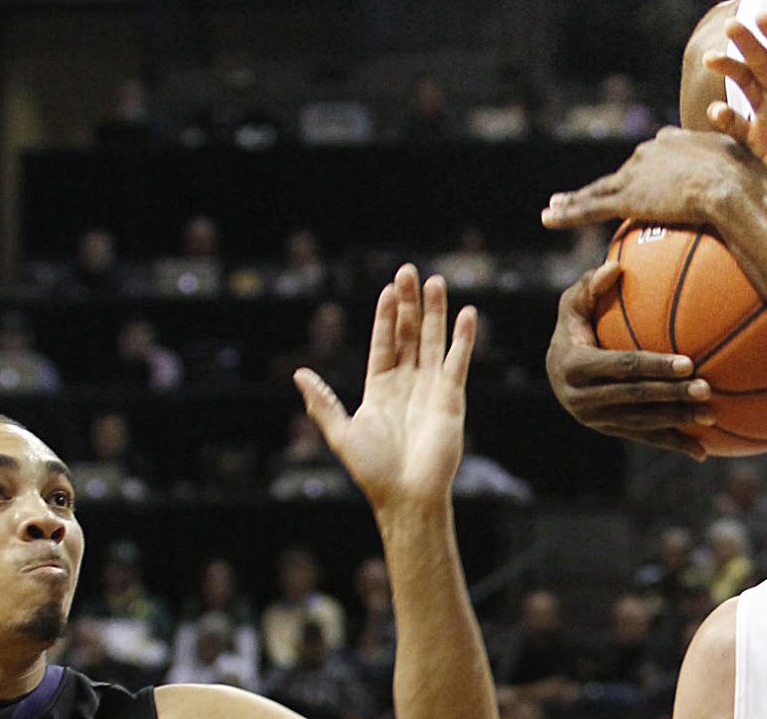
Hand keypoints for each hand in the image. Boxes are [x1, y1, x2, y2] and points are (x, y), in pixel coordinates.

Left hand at [295, 265, 474, 513]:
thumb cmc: (372, 471)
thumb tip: (299, 374)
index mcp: (380, 389)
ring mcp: (430, 388)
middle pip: (409, 334)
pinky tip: (467, 314)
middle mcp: (407, 383)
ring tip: (436, 281)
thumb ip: (323, 403)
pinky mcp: (451, 397)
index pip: (383, 343)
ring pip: (433, 340)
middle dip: (409, 303)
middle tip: (409, 271)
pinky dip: (463, 338)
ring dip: (435, 312)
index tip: (387, 289)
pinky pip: (458, 361)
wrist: (407, 496)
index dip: (385, 317)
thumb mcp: (341, 434)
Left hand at [542, 127, 750, 230]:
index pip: (656, 153)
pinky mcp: (627, 197)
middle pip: (626, 170)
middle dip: (611, 183)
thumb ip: (745, 175)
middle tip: (594, 195)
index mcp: (678, 142)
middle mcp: (651, 152)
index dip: (649, 166)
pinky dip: (567, 213)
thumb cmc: (751, 181)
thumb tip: (765, 196)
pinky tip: (547, 219)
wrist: (732, 184)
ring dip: (574, 199)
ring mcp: (636, 174)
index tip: (643, 173)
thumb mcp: (749, 170)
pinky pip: (590, 207)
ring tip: (554, 205)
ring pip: (599, 189)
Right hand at [545, 262, 713, 458]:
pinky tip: (703, 451)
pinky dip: (673, 444)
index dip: (655, 366)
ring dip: (678, 421)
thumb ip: (589, 285)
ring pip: (642, 423)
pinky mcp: (609, 432)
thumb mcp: (572, 305)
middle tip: (707, 389)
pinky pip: (644, 438)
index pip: (622, 366)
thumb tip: (614, 267)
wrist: (555, 373)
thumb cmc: (573, 327)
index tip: (688, 362)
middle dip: (672, 394)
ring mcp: (595, 420)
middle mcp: (582, 398)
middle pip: (636, 397)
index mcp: (575, 366)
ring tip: (712, 415)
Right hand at [703, 13, 766, 225]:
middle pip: (764, 65)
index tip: (762, 16)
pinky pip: (736, 127)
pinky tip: (718, 110)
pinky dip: (724, 117)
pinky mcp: (757, 147)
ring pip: (745, 87)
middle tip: (731, 26)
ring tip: (714, 58)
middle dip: (747, 45)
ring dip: (730, 71)